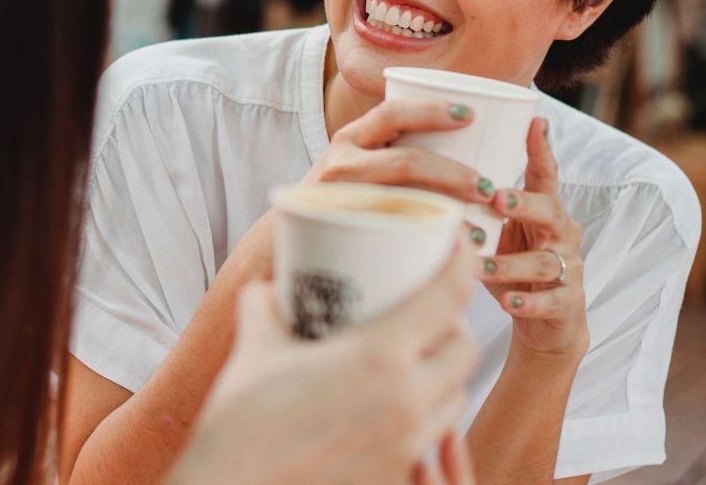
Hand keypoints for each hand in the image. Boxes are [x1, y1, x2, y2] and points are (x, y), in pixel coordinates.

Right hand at [167, 239, 479, 484]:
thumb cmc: (241, 421)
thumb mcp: (255, 345)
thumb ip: (265, 306)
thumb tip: (268, 289)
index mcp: (379, 357)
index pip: (447, 298)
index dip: (462, 263)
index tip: (460, 245)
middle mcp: (406, 400)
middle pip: (465, 351)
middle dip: (455, 325)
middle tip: (428, 312)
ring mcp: (406, 445)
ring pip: (455, 398)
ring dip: (445, 374)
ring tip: (414, 361)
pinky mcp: (396, 477)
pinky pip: (429, 439)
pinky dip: (422, 416)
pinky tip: (390, 409)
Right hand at [219, 97, 492, 285]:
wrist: (281, 244)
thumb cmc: (340, 201)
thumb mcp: (358, 165)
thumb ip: (395, 152)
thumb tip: (469, 142)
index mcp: (351, 138)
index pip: (393, 112)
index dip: (432, 110)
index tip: (470, 116)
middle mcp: (341, 163)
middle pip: (406, 162)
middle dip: (454, 175)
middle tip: (488, 187)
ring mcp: (340, 200)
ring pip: (402, 202)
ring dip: (448, 213)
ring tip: (478, 228)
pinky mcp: (341, 234)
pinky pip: (392, 236)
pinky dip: (429, 244)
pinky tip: (453, 254)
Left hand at [478, 117, 588, 358]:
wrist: (545, 323)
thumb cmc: (511, 266)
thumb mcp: (496, 231)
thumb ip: (475, 206)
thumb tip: (424, 174)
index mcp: (543, 210)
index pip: (545, 175)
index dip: (541, 148)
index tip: (535, 121)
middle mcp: (561, 233)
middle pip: (551, 211)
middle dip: (523, 203)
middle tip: (495, 199)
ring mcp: (569, 268)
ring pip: (546, 260)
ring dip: (510, 262)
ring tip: (480, 266)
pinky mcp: (569, 303)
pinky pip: (552, 300)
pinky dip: (529, 301)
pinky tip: (507, 302)